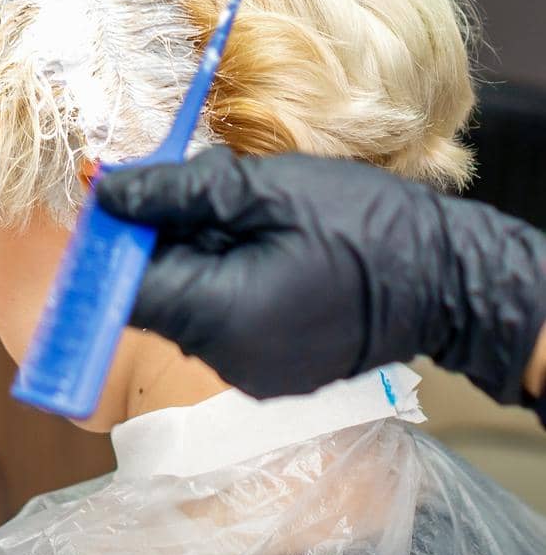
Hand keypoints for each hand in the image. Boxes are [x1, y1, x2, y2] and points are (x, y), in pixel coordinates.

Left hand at [96, 147, 545, 402]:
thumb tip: (108, 192)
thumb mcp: (263, 189)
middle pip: (154, 297)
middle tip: (185, 183)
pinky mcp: (271, 366)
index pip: (127, 292)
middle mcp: (228, 360)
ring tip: (236, 206)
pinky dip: (221, 274)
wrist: (448, 276)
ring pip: (186, 304)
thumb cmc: (362, 224)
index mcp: (223, 319)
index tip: (110, 193)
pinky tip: (256, 236)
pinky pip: (220, 318)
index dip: (109, 242)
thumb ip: (177, 193)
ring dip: (190, 252)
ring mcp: (252, 371)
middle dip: (155, 238)